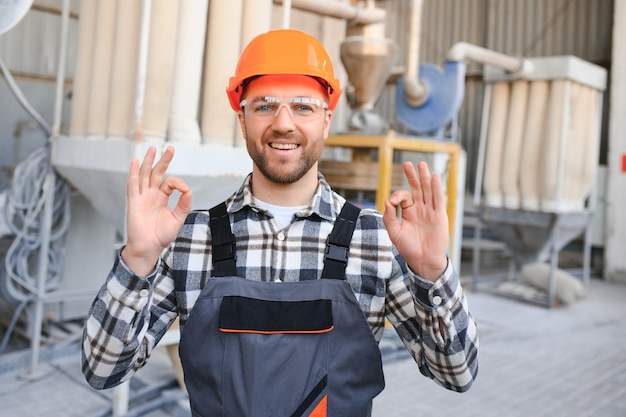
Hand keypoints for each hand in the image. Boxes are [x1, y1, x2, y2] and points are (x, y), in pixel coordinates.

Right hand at [122, 146, 191, 275]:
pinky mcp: (134, 202)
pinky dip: (134, 173)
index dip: (178, 183)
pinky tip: (136, 162)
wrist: (149, 247)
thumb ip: (184, 204)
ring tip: (152, 148)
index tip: (184, 190)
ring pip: (145, 175)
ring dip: (148, 161)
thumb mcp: (178, 218)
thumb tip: (189, 189)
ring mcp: (142, 197)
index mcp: (161, 198)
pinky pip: (133, 185)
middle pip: (157, 173)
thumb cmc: (161, 235)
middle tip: (170, 148)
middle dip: (163, 160)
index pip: (169, 183)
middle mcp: (151, 195)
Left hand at [382, 161, 448, 280]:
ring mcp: (430, 212)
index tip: (392, 202)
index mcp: (409, 212)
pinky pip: (438, 200)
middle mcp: (420, 209)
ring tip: (422, 165)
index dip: (397, 195)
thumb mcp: (394, 233)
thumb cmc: (408, 248)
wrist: (423, 261)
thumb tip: (387, 201)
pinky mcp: (440, 217)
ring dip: (425, 178)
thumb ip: (389, 217)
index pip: (404, 197)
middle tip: (408, 163)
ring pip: (428, 191)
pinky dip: (436, 189)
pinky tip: (434, 178)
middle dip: (413, 176)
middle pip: (417, 188)